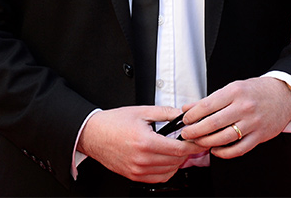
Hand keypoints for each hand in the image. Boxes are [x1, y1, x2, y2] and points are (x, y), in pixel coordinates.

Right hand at [78, 105, 202, 183]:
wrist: (93, 134)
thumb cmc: (113, 122)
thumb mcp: (141, 112)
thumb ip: (164, 113)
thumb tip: (182, 114)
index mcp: (145, 142)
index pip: (178, 149)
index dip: (192, 146)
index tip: (198, 142)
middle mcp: (142, 159)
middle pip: (176, 161)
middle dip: (186, 152)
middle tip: (188, 143)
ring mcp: (137, 170)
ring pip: (169, 171)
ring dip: (177, 162)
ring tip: (176, 150)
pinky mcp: (134, 176)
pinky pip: (158, 178)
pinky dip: (167, 171)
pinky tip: (167, 160)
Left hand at [178, 77, 290, 158]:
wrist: (283, 94)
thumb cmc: (256, 90)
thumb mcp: (232, 88)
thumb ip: (210, 99)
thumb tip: (188, 108)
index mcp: (235, 92)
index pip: (207, 106)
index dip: (192, 115)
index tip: (185, 120)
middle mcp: (243, 107)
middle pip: (213, 124)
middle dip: (195, 131)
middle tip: (186, 134)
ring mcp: (252, 123)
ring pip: (224, 138)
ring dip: (207, 142)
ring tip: (198, 142)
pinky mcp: (259, 136)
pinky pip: (239, 149)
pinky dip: (224, 153)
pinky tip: (215, 150)